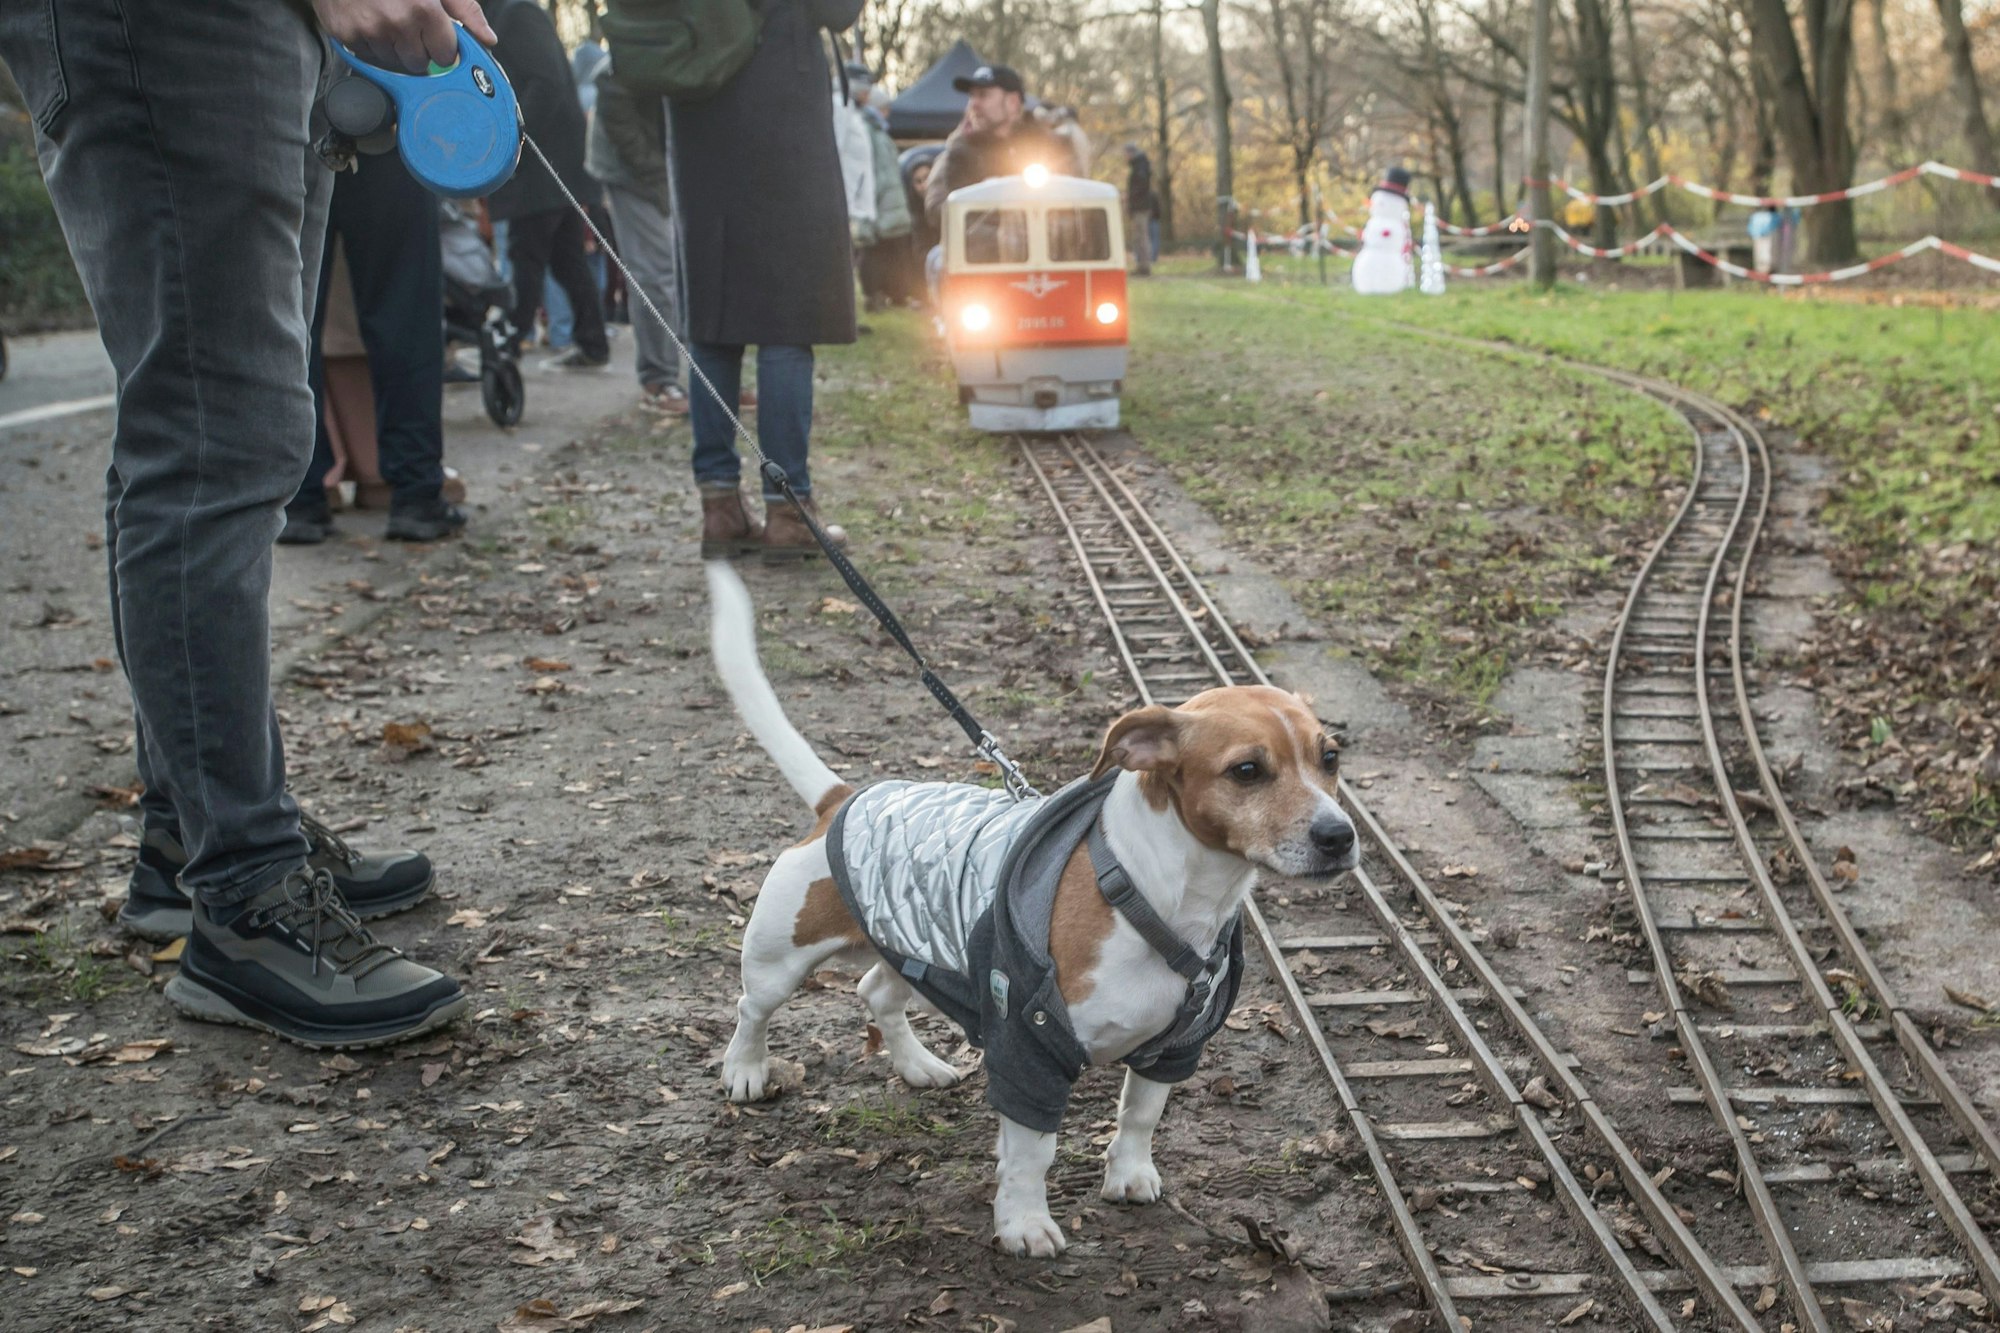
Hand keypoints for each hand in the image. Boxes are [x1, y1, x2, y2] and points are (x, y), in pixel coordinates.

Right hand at [314, 0, 497, 74]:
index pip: (446, 56)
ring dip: (393, 47)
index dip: (442, 46)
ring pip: (393, 62)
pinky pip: (367, 56)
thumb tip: (488, 38)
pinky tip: (368, 19)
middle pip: (419, 64)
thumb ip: (465, 9)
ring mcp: (369, 31)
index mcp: (423, 9)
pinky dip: (370, 42)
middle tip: (408, 23)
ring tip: (385, 17)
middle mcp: (396, 23)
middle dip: (418, 49)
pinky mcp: (346, 34)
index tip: (435, 36)